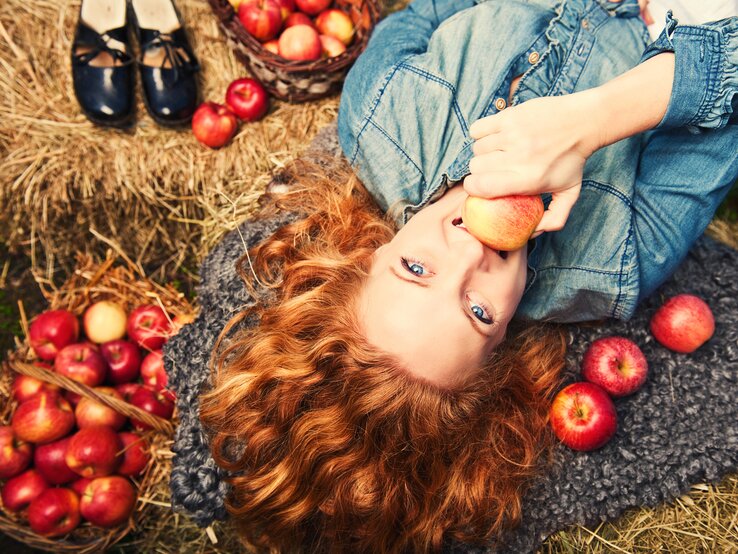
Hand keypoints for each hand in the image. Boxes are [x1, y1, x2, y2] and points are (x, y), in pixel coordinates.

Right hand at [465, 91, 602, 235]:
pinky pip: (478, 129)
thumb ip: (554, 218)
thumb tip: (532, 233)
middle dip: (480, 172)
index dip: (474, 189)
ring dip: (483, 153)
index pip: (481, 187)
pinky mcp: (510, 116)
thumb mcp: (570, 193)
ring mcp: (513, 134)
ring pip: (477, 148)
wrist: (585, 121)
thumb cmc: (573, 159)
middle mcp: (519, 157)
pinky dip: (481, 134)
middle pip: (476, 167)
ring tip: (498, 153)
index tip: (480, 189)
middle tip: (494, 170)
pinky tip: (494, 138)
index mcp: (529, 179)